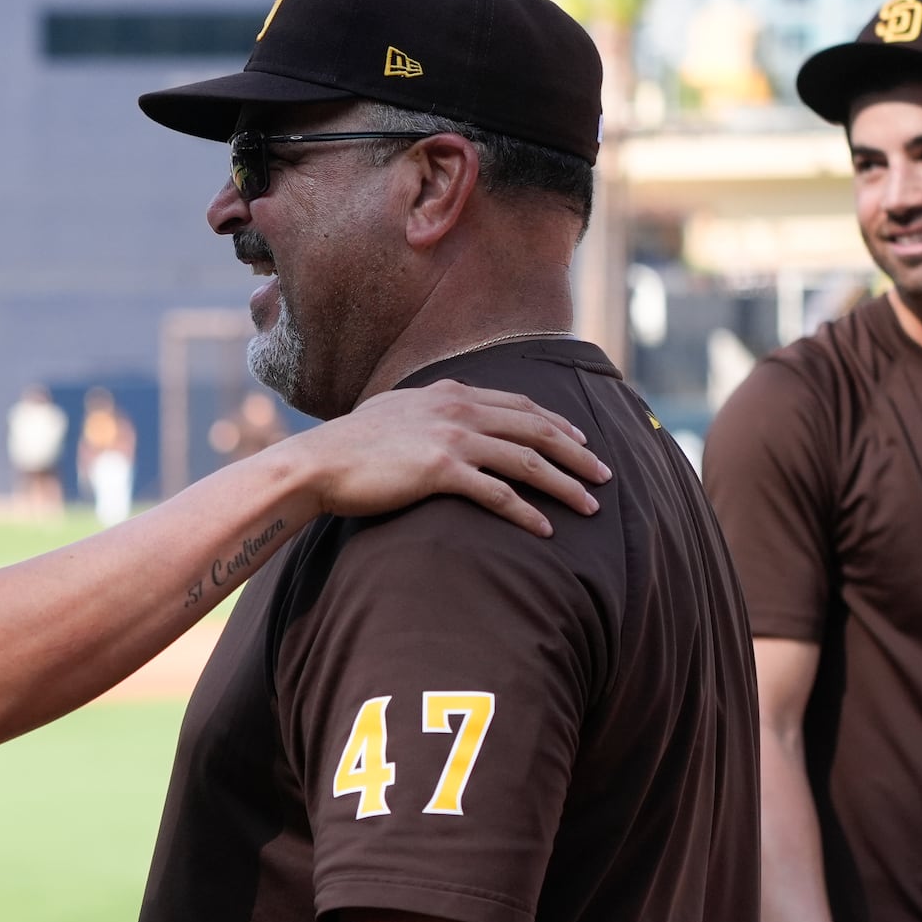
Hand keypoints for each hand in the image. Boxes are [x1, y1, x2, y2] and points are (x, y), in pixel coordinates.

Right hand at [283, 381, 607, 537]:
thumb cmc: (348, 446)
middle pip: (535, 428)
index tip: (580, 439)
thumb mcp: (393, 412)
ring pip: (526, 460)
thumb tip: (435, 416)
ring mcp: (451, 438)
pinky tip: (546, 529)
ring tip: (590, 507)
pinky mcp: (440, 471)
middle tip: (604, 474)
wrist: (317, 463)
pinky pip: (498, 494)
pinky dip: (527, 512)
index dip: (556, 422)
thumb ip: (424, 410)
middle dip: (576, 452)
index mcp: (449, 392)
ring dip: (564, 484)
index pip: (519, 403)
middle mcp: (457, 408)